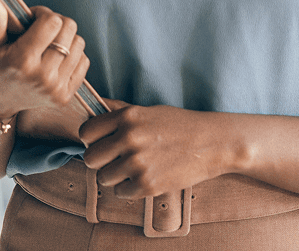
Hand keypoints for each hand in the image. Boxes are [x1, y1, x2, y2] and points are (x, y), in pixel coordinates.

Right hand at [0, 0, 89, 120]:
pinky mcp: (65, 96)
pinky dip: (73, 56)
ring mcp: (55, 88)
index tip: (33, 18)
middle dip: (56, 23)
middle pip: (70, 29)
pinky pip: (84, 62)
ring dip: (66, 39)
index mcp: (21, 61)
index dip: (43, 14)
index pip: (52, 22)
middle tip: (41, 29)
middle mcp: (42, 76)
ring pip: (79, 44)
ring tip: (47, 45)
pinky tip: (55, 59)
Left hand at [80, 103, 222, 198]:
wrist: (212, 143)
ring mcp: (138, 163)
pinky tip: (146, 176)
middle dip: (101, 160)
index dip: (93, 138)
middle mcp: (130, 138)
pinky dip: (130, 188)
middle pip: (90, 158)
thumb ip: (120, 111)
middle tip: (118, 158)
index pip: (86, 132)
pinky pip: (120, 192)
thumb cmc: (180, 125)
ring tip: (136, 167)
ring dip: (116, 175)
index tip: (103, 141)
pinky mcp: (147, 185)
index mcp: (129, 117)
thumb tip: (95, 105)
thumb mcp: (150, 111)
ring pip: (103, 178)